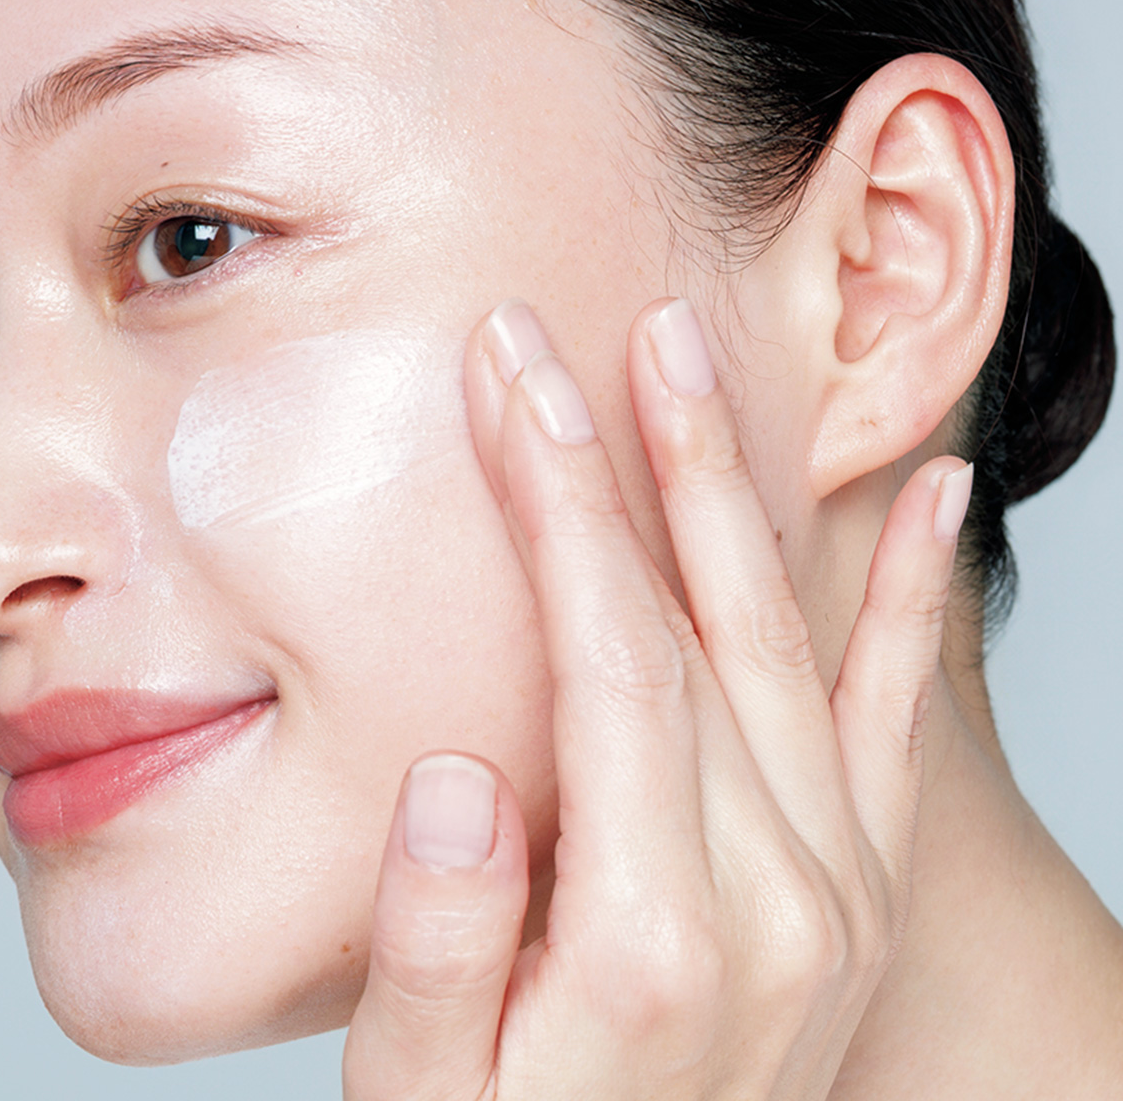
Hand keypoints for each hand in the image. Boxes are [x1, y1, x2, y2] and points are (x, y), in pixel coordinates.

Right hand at [342, 298, 971, 1099]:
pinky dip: (919, 608)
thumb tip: (460, 779)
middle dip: (644, 461)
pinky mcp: (860, 899)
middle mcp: (780, 904)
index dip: (556, 506)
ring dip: (749, 496)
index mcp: (657, 936)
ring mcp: (839, 898)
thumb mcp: (421, 1097)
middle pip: (704, 626)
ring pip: (798, 648)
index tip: (514, 379)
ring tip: (705, 369)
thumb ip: (444, 943)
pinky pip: (904, 727)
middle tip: (602, 330)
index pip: (611, 661)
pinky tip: (933, 505)